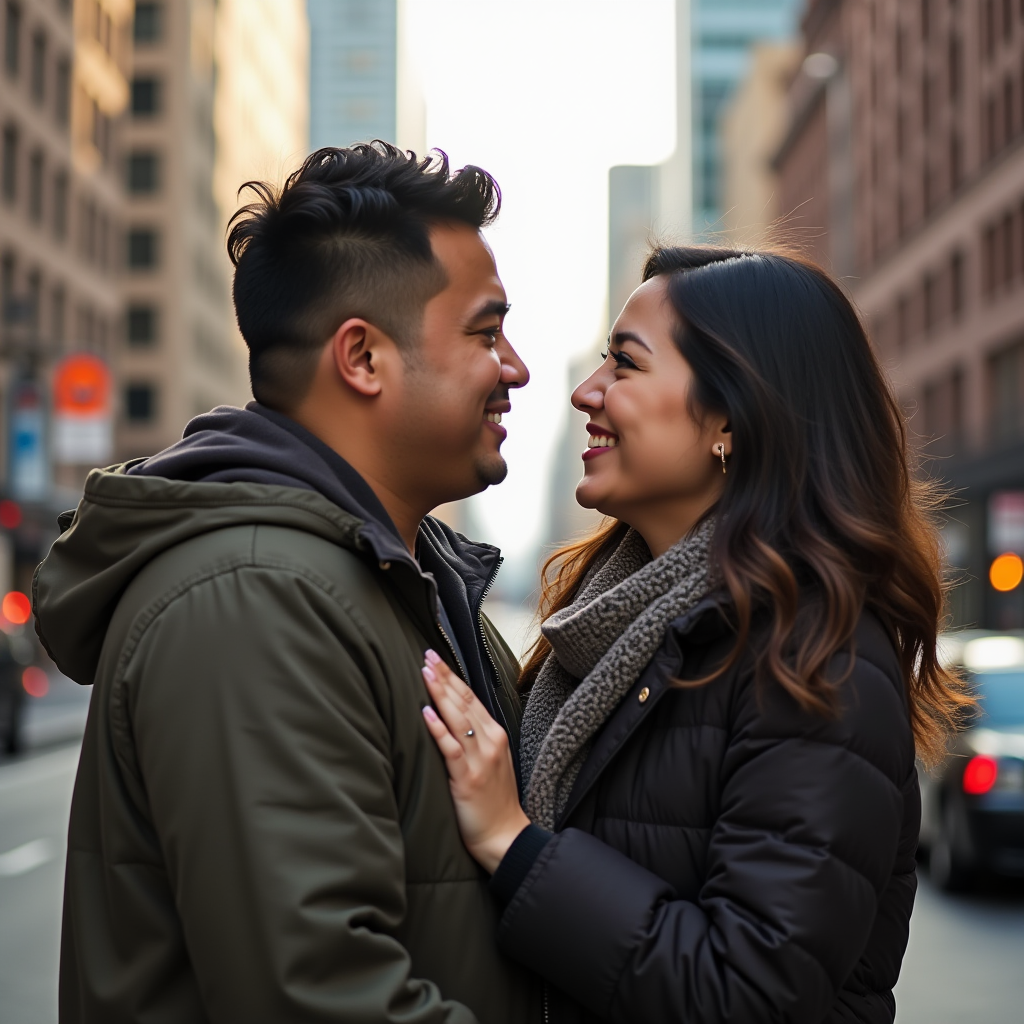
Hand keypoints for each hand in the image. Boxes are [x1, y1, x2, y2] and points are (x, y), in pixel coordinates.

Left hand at [420, 650, 529, 872]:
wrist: (505, 836)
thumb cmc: (495, 800)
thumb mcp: (491, 761)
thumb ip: (475, 737)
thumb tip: (451, 715)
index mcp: (495, 735)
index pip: (471, 698)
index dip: (453, 677)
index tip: (436, 658)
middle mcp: (490, 742)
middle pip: (464, 702)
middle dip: (444, 676)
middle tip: (426, 655)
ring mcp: (480, 759)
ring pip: (457, 718)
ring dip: (440, 694)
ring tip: (425, 673)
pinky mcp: (467, 778)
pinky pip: (451, 748)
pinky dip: (438, 729)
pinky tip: (426, 713)